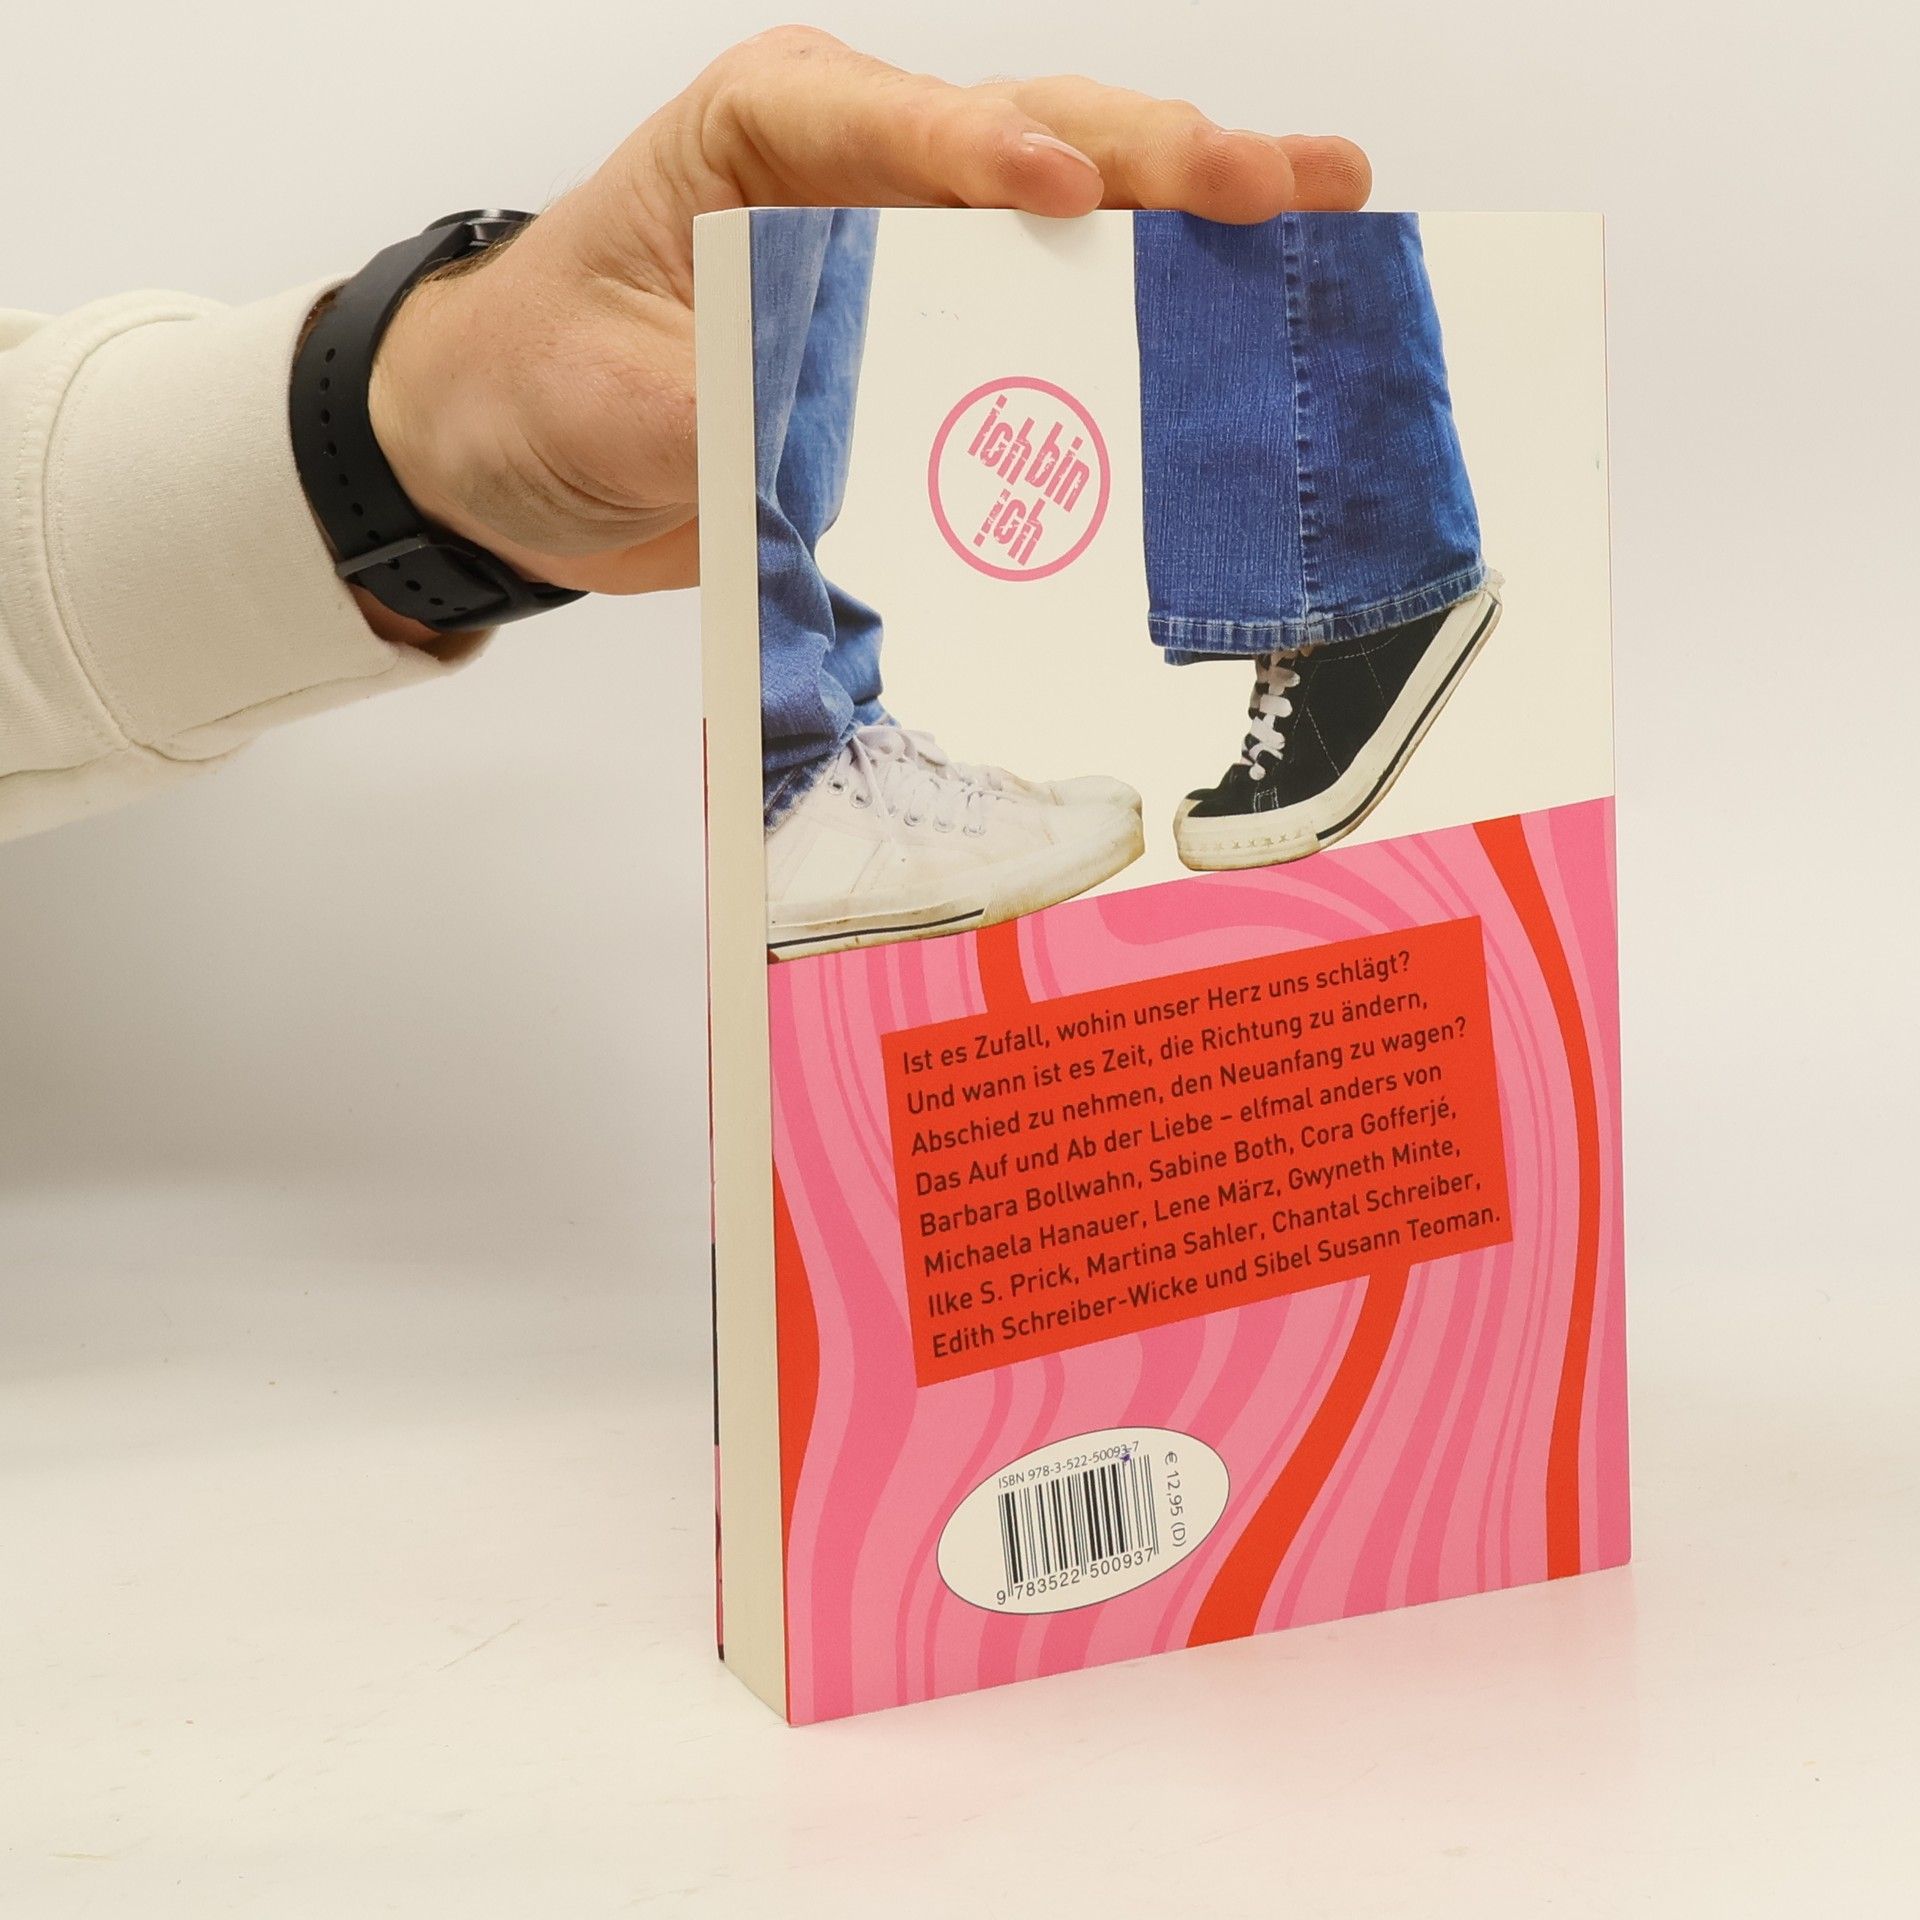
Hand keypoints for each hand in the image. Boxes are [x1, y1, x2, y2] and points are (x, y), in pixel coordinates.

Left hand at [368, 27, 1370, 602]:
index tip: (1064, 189)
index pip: (895, 125)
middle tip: (1279, 183)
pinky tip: (1238, 318)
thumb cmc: (539, 380)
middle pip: (1029, 139)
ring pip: (1070, 213)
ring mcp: (910, 251)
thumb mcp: (610, 399)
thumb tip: (827, 439)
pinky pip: (1049, 318)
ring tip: (1320, 208)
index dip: (985, 151)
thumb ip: (720, 407)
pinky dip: (1144, 316)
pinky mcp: (932, 339)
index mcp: (766, 135)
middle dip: (1156, 161)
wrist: (516, 455)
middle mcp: (859, 170)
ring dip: (1193, 217)